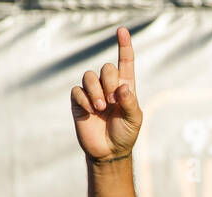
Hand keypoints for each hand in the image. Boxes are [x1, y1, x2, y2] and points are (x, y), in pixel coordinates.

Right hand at [71, 27, 142, 160]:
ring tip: (101, 107)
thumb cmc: (125, 134)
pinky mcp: (79, 101)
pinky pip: (78, 91)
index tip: (122, 30)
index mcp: (125, 87)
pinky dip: (85, 100)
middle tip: (112, 101)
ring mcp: (92, 92)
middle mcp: (108, 86)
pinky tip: (91, 112)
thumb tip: (122, 87)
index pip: (125, 62)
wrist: (109, 151)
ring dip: (96, 91)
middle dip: (109, 82)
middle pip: (106, 67)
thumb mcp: (134, 120)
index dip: (124, 46)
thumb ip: (130, 103)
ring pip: (89, 76)